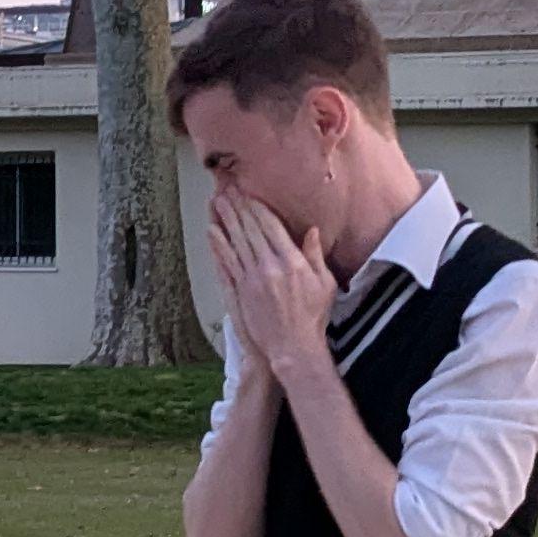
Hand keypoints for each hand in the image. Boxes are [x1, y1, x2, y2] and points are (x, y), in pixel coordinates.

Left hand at [209, 187, 335, 376]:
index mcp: (292, 262)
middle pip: (250, 230)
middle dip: (238, 207)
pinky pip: (227, 262)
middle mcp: (269, 267)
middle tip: (227, 188)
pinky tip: (212, 231)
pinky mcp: (240, 291)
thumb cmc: (313, 317)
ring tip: (217, 201)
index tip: (250, 193)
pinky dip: (218, 245)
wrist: (293, 348)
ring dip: (226, 219)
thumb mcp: (325, 284)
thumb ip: (315, 255)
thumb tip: (312, 230)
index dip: (258, 208)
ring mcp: (252, 279)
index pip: (271, 227)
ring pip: (236, 241)